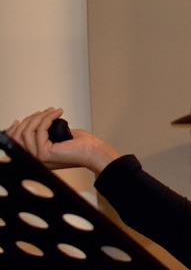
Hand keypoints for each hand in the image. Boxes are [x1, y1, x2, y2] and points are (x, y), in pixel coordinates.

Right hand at [5, 107, 119, 174]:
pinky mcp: (45, 153)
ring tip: (53, 111)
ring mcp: (39, 157)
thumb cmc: (83, 146)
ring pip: (28, 131)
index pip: (17, 141)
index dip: (17, 127)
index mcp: (37, 156)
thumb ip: (44, 132)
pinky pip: (40, 130)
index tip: (29, 116)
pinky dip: (48, 117)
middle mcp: (35, 158)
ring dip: (40, 116)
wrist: (94, 152)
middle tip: (46, 111)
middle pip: (19, 134)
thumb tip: (35, 121)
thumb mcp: (58, 136)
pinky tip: (57, 113)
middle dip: (32, 118)